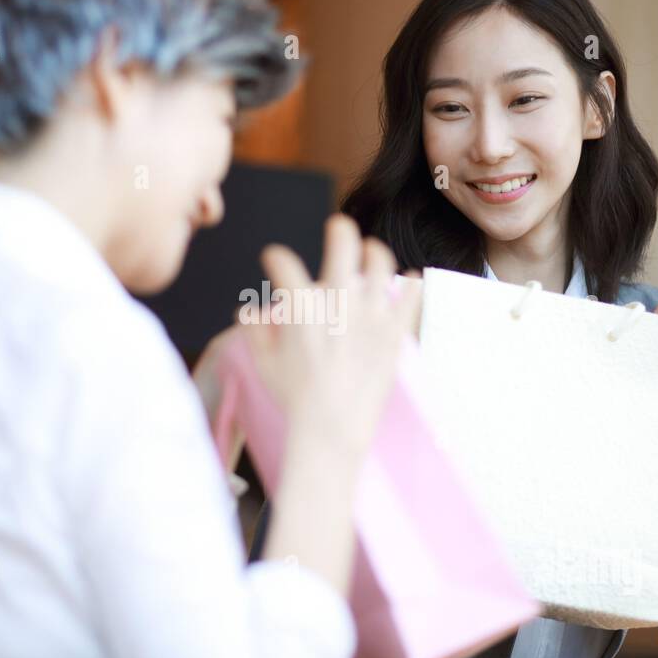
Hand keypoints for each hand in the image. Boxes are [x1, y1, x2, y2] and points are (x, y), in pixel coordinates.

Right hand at [246, 214, 420, 461]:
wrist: (331, 430)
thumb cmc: (294, 398)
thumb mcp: (263, 364)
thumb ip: (254, 332)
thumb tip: (246, 312)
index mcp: (300, 307)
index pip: (283, 263)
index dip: (275, 257)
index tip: (275, 259)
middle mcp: (337, 303)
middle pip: (342, 243)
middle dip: (338, 229)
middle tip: (337, 228)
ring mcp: (369, 315)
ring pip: (380, 261)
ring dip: (374, 251)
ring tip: (371, 251)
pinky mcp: (394, 333)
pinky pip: (411, 296)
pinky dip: (411, 284)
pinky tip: (408, 280)